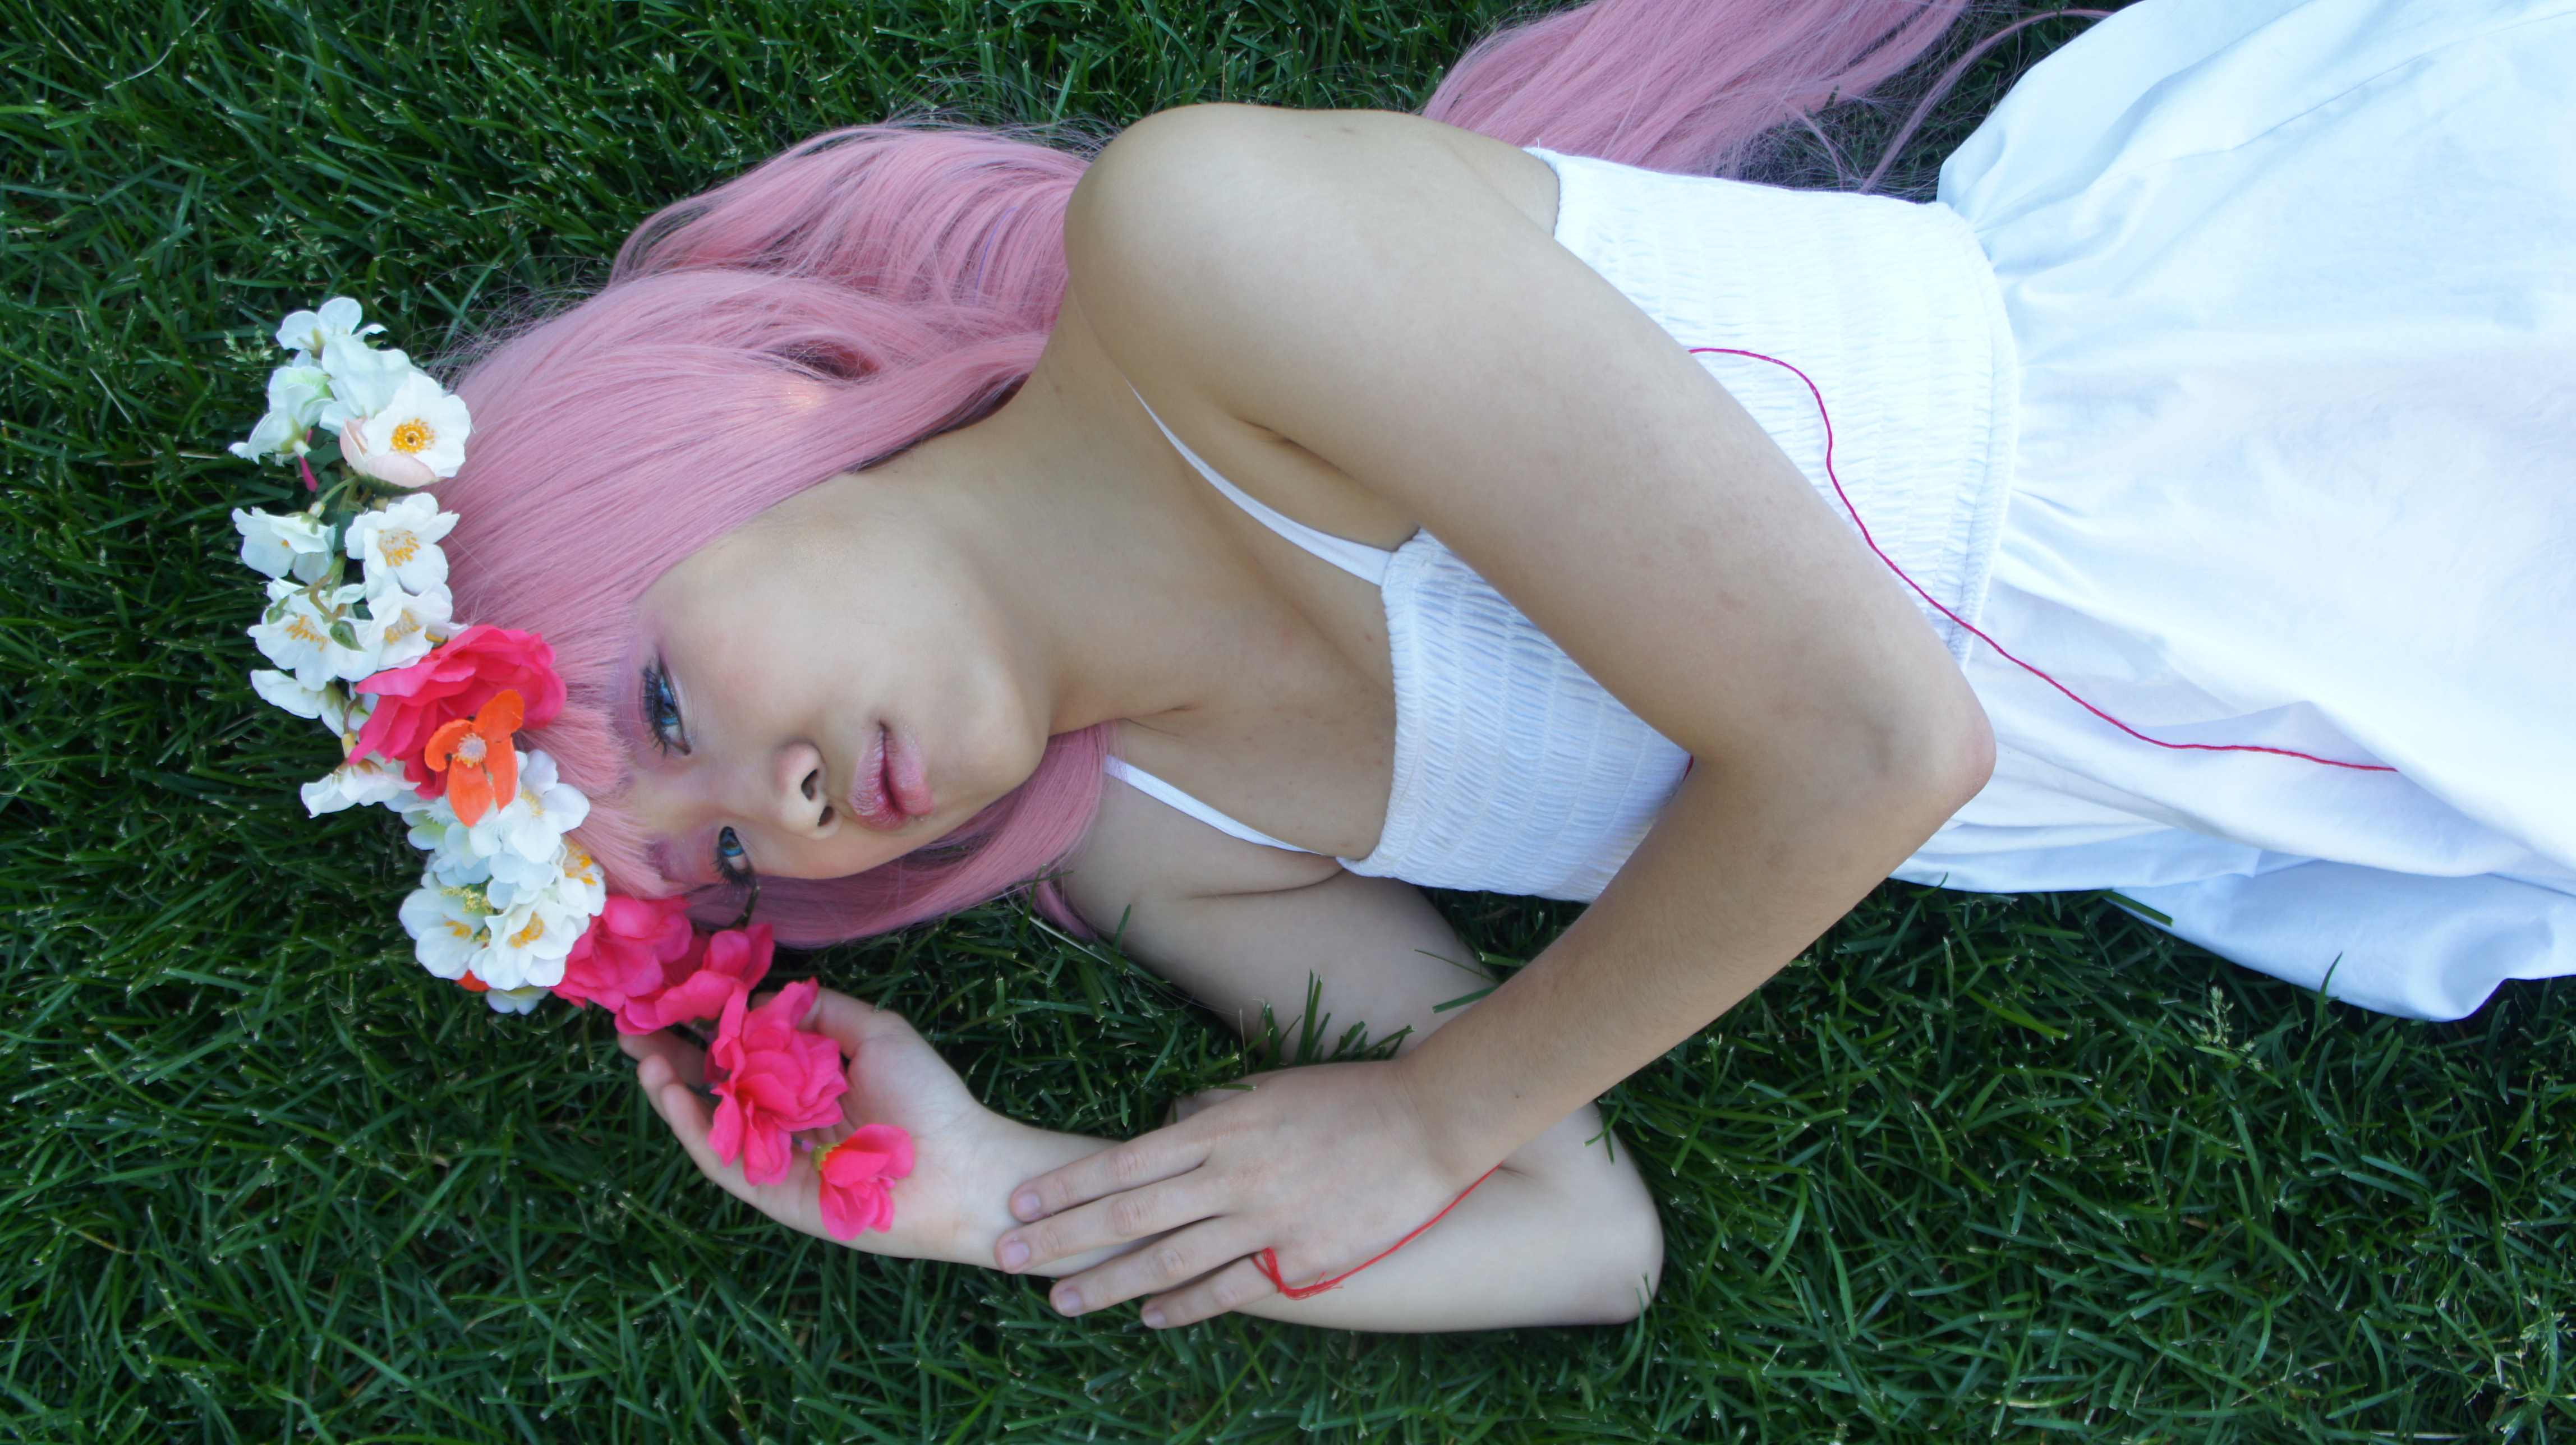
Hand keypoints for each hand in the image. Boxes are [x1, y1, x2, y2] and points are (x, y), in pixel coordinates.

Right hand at [621, 987, 1000, 1261]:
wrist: (960, 1168)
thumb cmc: (928, 1099)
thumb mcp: (875, 1033)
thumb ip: (819, 1012)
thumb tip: (760, 997)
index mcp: (806, 1082)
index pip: (743, 1050)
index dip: (705, 1026)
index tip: (670, 997)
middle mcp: (783, 1119)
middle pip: (712, 1085)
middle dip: (671, 1056)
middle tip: (631, 1029)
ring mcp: (772, 1157)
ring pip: (709, 1123)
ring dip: (672, 1091)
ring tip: (644, 1056)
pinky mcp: (770, 1192)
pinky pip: (722, 1161)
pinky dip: (695, 1129)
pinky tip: (675, 1095)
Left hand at [993, 1058, 1488, 1327]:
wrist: (1430, 1123)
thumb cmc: (1347, 1098)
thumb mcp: (1269, 1088)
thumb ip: (1213, 1113)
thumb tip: (1168, 1126)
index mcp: (1222, 1127)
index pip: (1123, 1160)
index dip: (1068, 1186)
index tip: (1023, 1203)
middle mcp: (1233, 1174)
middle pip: (1129, 1213)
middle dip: (1063, 1237)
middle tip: (1009, 1256)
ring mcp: (1266, 1220)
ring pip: (1167, 1258)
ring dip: (1107, 1282)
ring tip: (1062, 1300)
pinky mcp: (1300, 1257)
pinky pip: (1228, 1288)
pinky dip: (1183, 1305)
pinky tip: (1149, 1316)